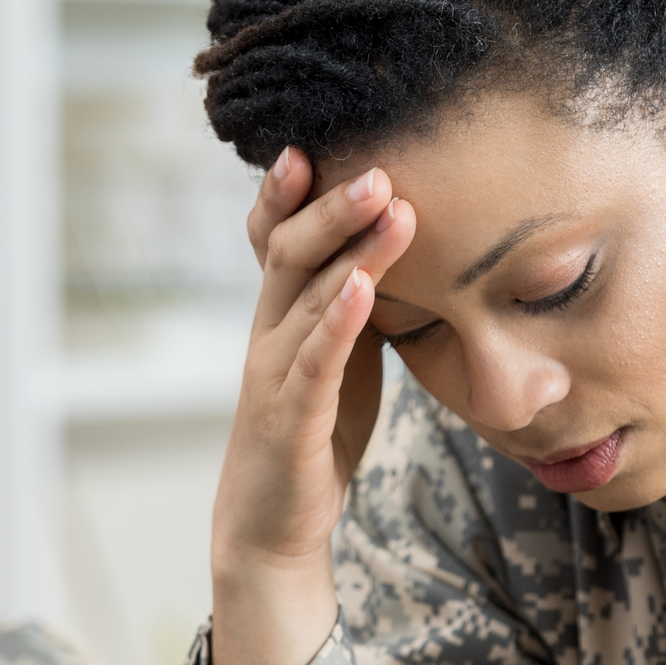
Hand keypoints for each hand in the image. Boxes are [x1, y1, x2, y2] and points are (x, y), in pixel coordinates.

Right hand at [210, 147, 415, 664]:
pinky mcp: (291, 418)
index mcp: (280, 316)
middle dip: (332, 205)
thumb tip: (397, 247)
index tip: (313, 138)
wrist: (273, 526)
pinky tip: (363, 287)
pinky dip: (338, 321)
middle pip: (291, 253)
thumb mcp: (337, 356)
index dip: (287, 192)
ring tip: (391, 206)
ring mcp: (274, 375)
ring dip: (351, 249)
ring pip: (308, 297)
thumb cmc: (313, 433)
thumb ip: (354, 303)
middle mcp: (268, 334)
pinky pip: (316, 361)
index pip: (277, 239)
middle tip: (378, 163)